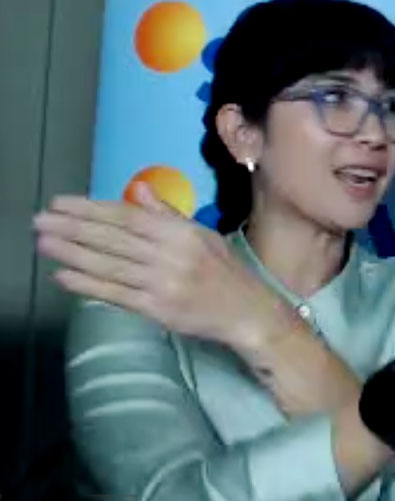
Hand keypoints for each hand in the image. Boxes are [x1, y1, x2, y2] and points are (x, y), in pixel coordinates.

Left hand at [34, 184, 290, 348]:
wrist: (247, 311)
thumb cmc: (224, 271)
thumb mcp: (201, 235)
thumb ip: (166, 214)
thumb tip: (136, 189)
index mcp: (181, 232)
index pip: (127, 216)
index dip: (91, 209)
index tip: (61, 203)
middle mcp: (170, 255)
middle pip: (112, 238)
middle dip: (72, 227)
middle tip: (40, 220)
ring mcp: (162, 283)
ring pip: (109, 265)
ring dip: (72, 254)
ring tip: (43, 243)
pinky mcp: (157, 309)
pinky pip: (115, 294)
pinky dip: (87, 285)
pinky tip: (64, 276)